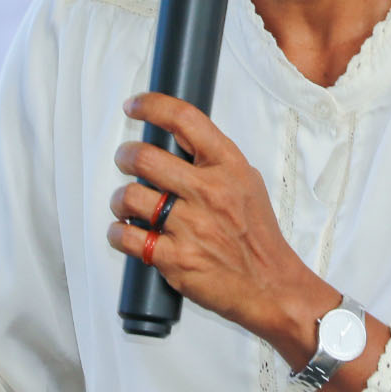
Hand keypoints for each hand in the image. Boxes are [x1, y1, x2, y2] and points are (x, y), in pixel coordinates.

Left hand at [106, 93, 327, 341]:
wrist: (272, 286)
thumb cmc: (258, 237)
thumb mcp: (247, 184)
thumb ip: (215, 162)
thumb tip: (177, 142)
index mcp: (228, 167)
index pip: (184, 119)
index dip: (151, 105)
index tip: (134, 106)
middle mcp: (209, 192)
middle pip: (145, 157)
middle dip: (126, 156)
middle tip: (126, 161)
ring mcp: (192, 226)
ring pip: (130, 197)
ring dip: (120, 199)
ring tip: (127, 204)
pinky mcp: (177, 259)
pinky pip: (128, 238)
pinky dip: (118, 233)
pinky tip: (125, 232)